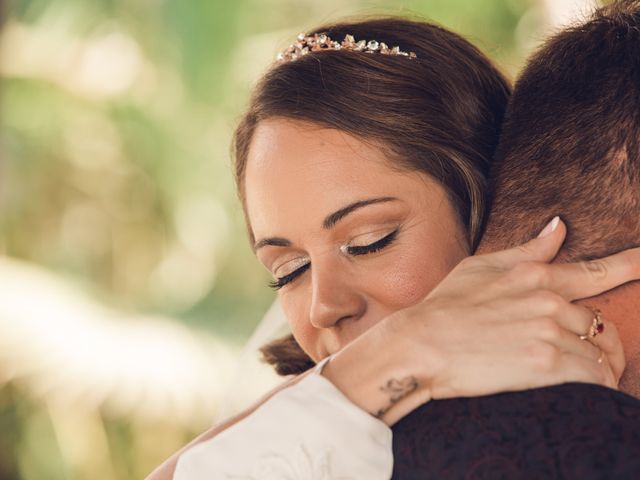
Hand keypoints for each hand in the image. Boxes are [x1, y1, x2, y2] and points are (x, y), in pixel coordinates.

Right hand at [390, 217, 636, 399]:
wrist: (420, 345)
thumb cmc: (443, 307)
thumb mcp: (480, 267)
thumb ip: (526, 250)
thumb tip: (558, 226)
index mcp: (533, 274)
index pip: (593, 272)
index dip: (627, 265)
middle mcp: (548, 300)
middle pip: (599, 323)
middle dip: (601, 342)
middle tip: (593, 358)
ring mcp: (548, 331)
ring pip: (601, 353)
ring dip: (600, 367)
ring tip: (587, 378)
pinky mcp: (547, 364)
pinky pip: (595, 377)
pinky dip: (597, 385)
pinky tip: (586, 390)